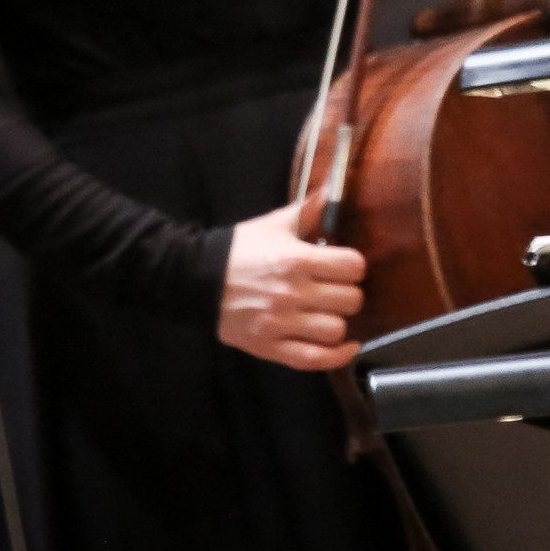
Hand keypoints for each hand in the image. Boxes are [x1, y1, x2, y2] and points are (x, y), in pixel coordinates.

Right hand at [216, 199, 366, 370]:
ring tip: (329, 313)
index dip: (353, 266)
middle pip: (351, 300)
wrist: (195, 280)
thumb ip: (306, 211)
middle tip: (335, 290)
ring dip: (338, 321)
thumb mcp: (273, 225)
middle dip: (348, 293)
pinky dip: (337, 356)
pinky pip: (314, 359)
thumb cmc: (239, 250)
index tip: (343, 267)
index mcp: (297, 260)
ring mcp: (282, 323)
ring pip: (336, 330)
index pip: (353, 266)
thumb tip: (331, 191)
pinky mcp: (270, 347)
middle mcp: (293, 293)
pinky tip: (347, 347)